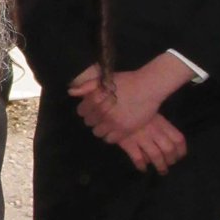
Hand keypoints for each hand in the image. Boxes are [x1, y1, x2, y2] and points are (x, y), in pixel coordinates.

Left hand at [69, 53, 192, 143]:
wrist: (149, 87)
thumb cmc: (127, 81)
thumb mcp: (105, 79)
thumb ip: (87, 86)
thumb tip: (71, 92)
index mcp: (96, 99)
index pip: (82, 111)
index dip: (86, 110)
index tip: (92, 109)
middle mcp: (102, 112)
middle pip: (89, 123)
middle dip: (93, 119)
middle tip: (101, 116)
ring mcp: (113, 122)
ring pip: (98, 132)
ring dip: (101, 128)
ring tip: (108, 124)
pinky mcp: (124, 130)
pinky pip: (110, 139)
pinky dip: (110, 135)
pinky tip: (115, 129)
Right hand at [117, 113, 187, 173]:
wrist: (113, 106)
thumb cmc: (134, 108)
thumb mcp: (151, 112)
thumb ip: (160, 125)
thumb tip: (169, 141)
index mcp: (161, 122)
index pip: (178, 138)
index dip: (181, 150)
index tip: (180, 156)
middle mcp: (153, 131)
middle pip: (168, 149)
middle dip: (171, 160)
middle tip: (170, 164)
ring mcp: (141, 138)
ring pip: (156, 156)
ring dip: (160, 166)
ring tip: (162, 171)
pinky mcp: (128, 143)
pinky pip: (138, 158)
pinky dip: (141, 165)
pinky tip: (143, 168)